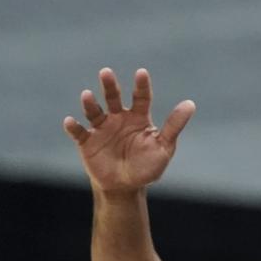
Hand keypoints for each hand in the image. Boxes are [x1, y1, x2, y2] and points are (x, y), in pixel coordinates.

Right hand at [63, 68, 195, 194]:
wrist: (125, 187)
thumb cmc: (146, 167)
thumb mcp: (163, 147)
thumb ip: (174, 126)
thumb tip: (190, 104)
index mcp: (137, 117)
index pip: (140, 97)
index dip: (140, 85)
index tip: (141, 73)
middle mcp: (118, 118)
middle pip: (113, 97)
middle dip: (109, 85)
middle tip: (106, 73)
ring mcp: (101, 129)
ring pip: (94, 111)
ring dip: (90, 103)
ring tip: (87, 95)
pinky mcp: (87, 142)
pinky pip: (78, 132)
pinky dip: (73, 127)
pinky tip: (70, 122)